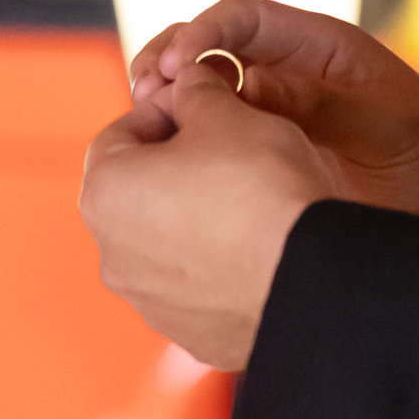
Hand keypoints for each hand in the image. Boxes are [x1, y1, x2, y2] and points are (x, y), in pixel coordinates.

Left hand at [80, 61, 335, 367]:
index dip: (168, 110)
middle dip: (179, 164)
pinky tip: (260, 249)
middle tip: (231, 149)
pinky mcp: (191, 335)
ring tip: (252, 199)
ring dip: (197, 217)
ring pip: (167, 243)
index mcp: (105, 193)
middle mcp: (112, 255)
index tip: (207, 106)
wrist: (314, 278)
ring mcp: (149, 303)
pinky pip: (198, 288)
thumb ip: (195, 90)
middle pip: (141, 191)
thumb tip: (187, 83)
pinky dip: (219, 266)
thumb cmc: (262, 187)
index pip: (122, 132)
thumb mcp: (227, 113)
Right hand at [127, 0, 418, 245]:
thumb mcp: (382, 123)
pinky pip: (214, 139)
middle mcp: (292, 73)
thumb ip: (313, 101)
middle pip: (209, 46)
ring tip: (147, 123)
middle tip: (146, 93)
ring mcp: (276, 115)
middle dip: (169, 59)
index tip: (178, 67)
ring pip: (202, 92)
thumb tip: (236, 87)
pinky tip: (169, 163)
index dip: (203, 32)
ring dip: (169, 101)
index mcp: (321, 49)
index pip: (243, 18)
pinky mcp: (268, 157)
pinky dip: (185, 142)